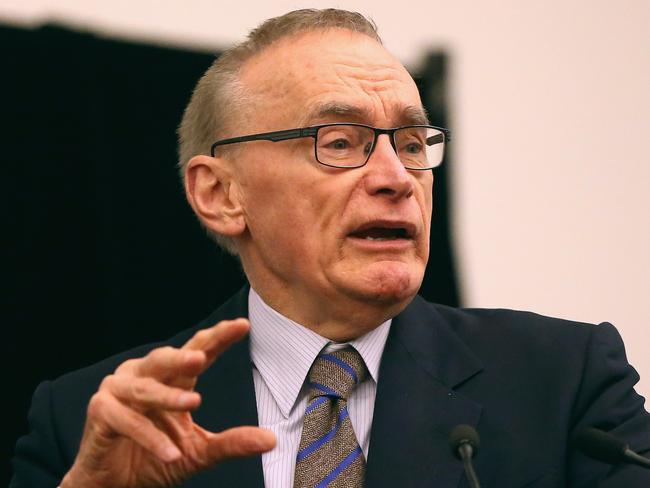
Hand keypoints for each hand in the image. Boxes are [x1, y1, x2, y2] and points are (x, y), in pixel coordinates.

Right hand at [61, 319, 275, 487]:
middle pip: (165, 358)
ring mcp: (118, 391)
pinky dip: (151, 438)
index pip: (198, 351)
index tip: (243, 324)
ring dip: (168, 397)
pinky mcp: (101, 413)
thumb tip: (271, 440)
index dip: (218, 337)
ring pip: (145, 388)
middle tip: (202, 356)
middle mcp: (143, 376)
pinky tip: (171, 452)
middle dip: (184, 355)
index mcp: (171, 378)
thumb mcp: (199, 451)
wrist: (112, 486)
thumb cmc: (155, 457)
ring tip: (194, 402)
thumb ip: (232, 442)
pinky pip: (128, 421)